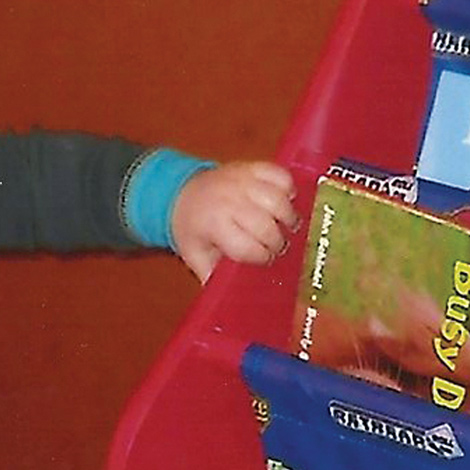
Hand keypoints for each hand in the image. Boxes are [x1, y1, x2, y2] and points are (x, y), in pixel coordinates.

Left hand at [170, 160, 295, 281]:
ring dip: (288, 217)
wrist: (180, 193)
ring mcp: (243, 180)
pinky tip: (285, 201)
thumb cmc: (192, 228)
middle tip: (277, 247)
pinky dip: (288, 188)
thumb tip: (231, 302)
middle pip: (268, 226)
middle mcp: (230, 201)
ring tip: (286, 226)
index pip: (250, 248)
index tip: (264, 261)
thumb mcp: (195, 256)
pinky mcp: (252, 166)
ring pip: (279, 200)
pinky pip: (281, 175)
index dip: (262, 258)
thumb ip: (213, 277)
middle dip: (277, 242)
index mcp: (215, 225)